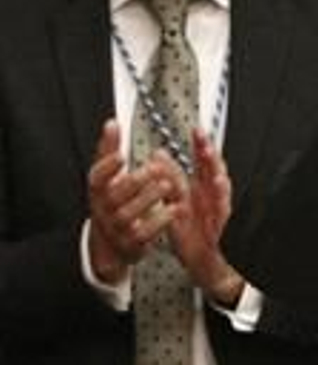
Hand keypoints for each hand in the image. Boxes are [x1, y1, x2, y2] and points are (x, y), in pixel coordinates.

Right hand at [85, 120, 180, 283]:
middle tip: (157, 168)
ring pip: (131, 213)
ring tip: (167, 185)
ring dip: (150, 197)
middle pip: (115, 194)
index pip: (96, 177)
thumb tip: (112, 122)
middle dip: (137, 180)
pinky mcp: (133, 241)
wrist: (111, 242)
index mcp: (98, 189)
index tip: (120, 156)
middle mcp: (104, 208)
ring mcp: (117, 226)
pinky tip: (174, 208)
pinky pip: (146, 231)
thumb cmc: (112, 202)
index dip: (107, 167)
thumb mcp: (107, 176)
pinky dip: (160, 219)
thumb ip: (109, 150)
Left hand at [167, 130, 243, 305]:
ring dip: (216, 171)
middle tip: (201, 137)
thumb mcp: (178, 204)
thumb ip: (171, 180)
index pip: (201, 164)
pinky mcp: (220, 225)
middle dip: (208, 153)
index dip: (199, 146)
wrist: (205, 263)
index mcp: (201, 190)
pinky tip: (218, 187)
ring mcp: (218, 210)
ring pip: (220, 186)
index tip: (195, 130)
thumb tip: (159, 156)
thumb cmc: (194, 235)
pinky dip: (221, 198)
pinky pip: (222, 210)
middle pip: (212, 170)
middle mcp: (211, 197)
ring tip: (210, 157)